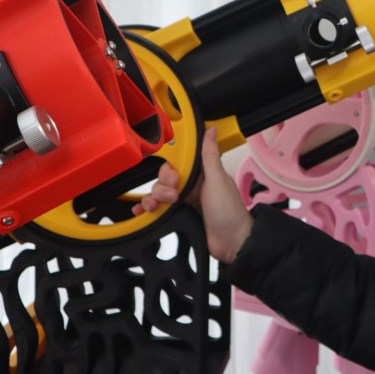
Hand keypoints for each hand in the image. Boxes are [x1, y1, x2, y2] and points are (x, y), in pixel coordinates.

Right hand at [133, 127, 253, 263]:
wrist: (231, 242)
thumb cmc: (230, 212)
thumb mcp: (218, 180)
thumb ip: (210, 156)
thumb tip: (210, 130)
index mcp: (202, 174)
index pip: (177, 164)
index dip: (170, 170)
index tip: (173, 179)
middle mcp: (192, 186)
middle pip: (164, 180)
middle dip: (162, 187)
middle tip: (173, 196)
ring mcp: (185, 201)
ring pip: (159, 194)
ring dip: (153, 199)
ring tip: (159, 207)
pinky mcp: (180, 216)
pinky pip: (159, 210)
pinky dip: (149, 210)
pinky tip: (142, 212)